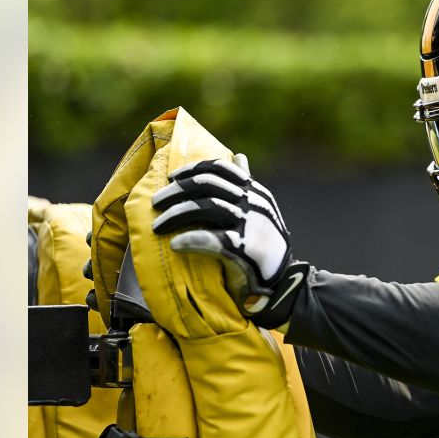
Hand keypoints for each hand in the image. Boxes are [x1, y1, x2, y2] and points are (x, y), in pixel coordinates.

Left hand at [151, 154, 308, 327]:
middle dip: (177, 191)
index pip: (221, 170)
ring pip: (207, 207)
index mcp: (256, 192)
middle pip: (207, 185)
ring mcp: (251, 224)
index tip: (172, 178)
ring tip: (158, 225)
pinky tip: (175, 245)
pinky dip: (190, 240)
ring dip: (176, 214)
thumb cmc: (265, 243)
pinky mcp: (246, 249)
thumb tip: (239, 157)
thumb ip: (247, 184)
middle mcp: (254, 203)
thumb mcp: (261, 208)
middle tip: (156, 202)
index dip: (193, 170)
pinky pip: (212, 239)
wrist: (282, 280)